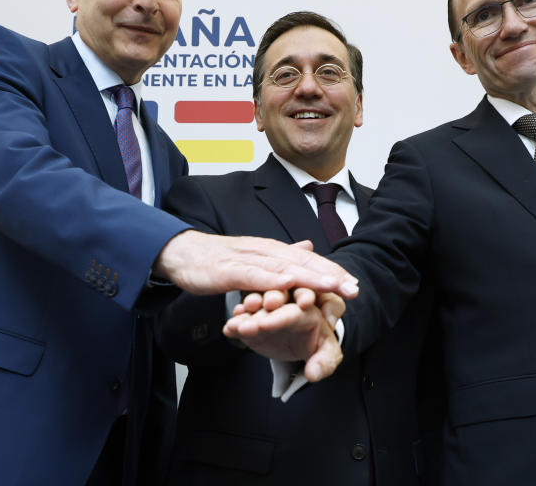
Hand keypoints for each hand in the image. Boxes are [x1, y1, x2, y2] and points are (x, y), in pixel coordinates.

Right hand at [152, 230, 358, 298]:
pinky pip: (254, 275)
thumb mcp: (255, 259)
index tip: (354, 285)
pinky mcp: (230, 269)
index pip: (308, 261)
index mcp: (272, 251)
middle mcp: (265, 251)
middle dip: (330, 275)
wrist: (181, 253)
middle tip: (354, 288)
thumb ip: (282, 256)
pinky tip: (289, 283)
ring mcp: (248, 259)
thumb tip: (310, 247)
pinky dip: (273, 279)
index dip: (332, 272)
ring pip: (283, 268)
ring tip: (332, 285)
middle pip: (303, 262)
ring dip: (309, 276)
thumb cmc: (217, 260)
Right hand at [224, 288, 345, 381]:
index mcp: (308, 310)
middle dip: (259, 312)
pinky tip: (229, 329)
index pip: (294, 311)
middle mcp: (287, 305)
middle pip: (273, 302)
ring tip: (235, 325)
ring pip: (256, 308)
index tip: (265, 325)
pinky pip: (245, 319)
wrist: (304, 345)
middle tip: (246, 322)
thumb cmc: (318, 346)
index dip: (279, 317)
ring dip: (245, 316)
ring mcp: (269, 311)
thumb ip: (323, 363)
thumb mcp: (327, 355)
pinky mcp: (255, 320)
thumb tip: (313, 374)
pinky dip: (237, 323)